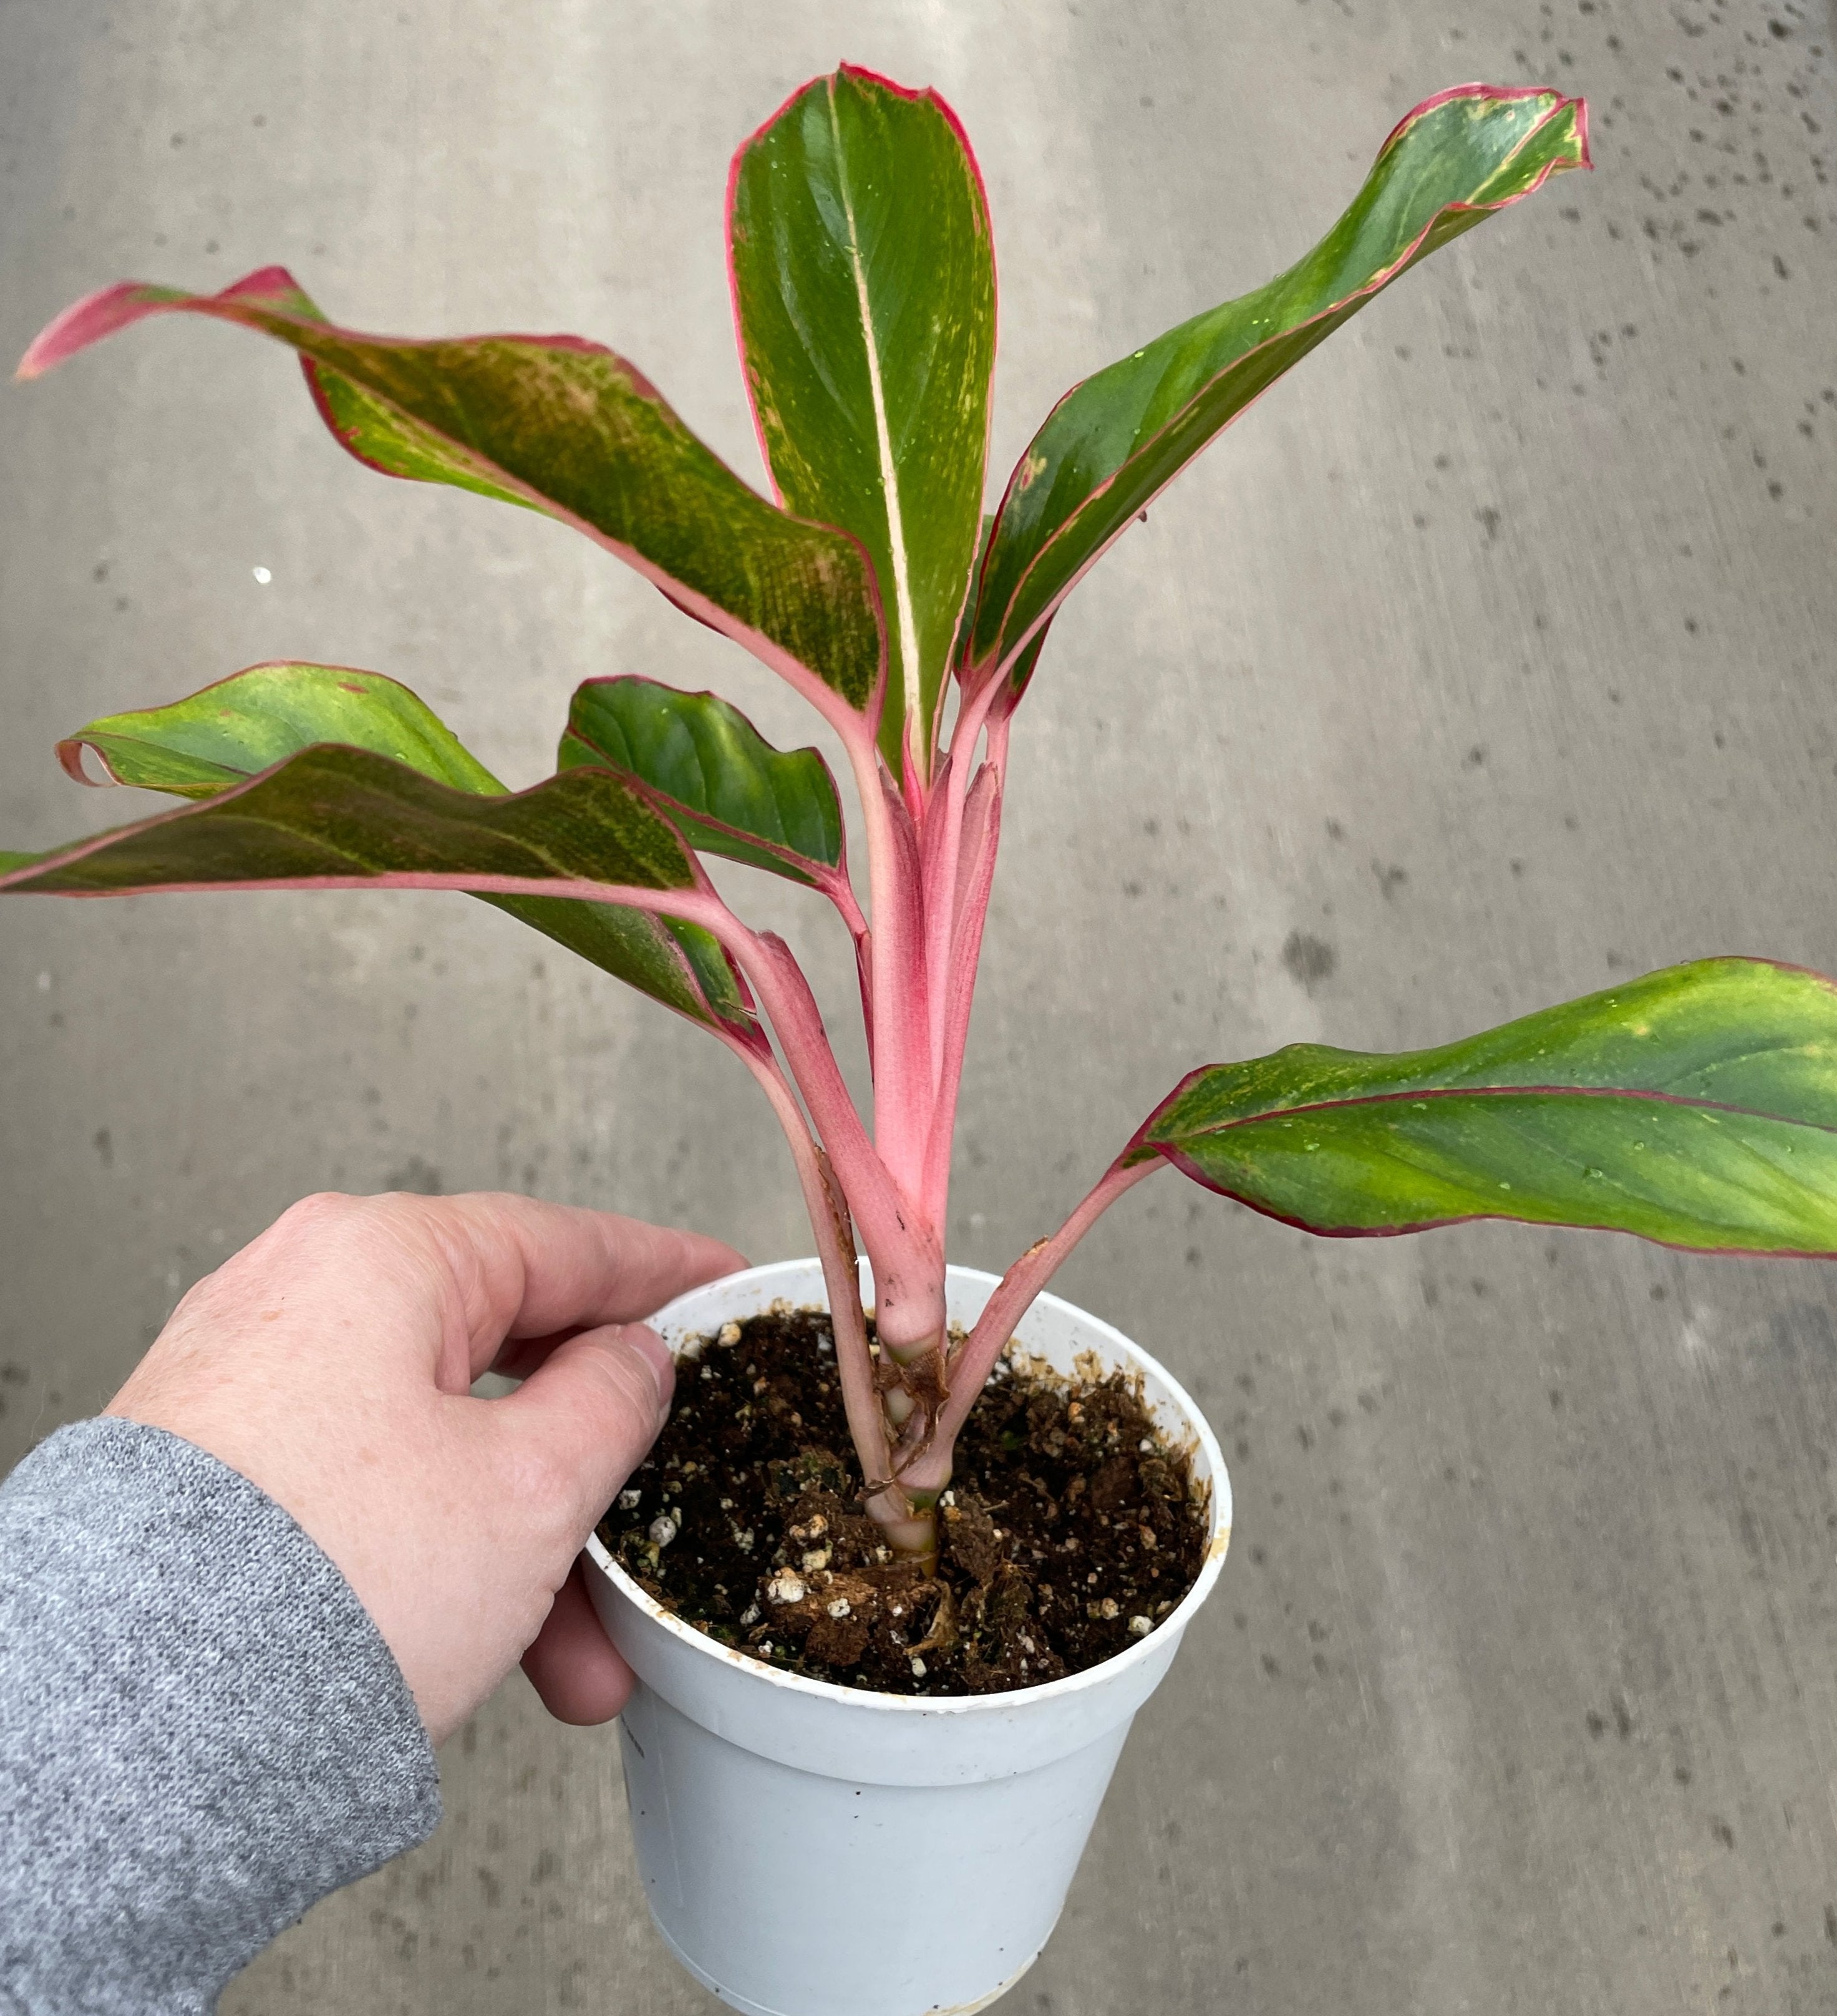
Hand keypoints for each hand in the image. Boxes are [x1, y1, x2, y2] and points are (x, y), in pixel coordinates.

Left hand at [108, 1190, 741, 1742]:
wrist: (136, 1733)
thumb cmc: (314, 1588)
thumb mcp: (532, 1489)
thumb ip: (613, 1401)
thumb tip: (632, 1360)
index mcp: (380, 1257)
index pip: (566, 1241)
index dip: (661, 1273)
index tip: (713, 1284)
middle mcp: (301, 1295)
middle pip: (505, 1361)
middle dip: (591, 1473)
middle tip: (657, 1518)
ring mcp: (250, 1382)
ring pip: (441, 1444)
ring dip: (524, 1548)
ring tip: (572, 1657)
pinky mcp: (219, 1469)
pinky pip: (371, 1489)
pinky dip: (440, 1555)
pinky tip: (485, 1644)